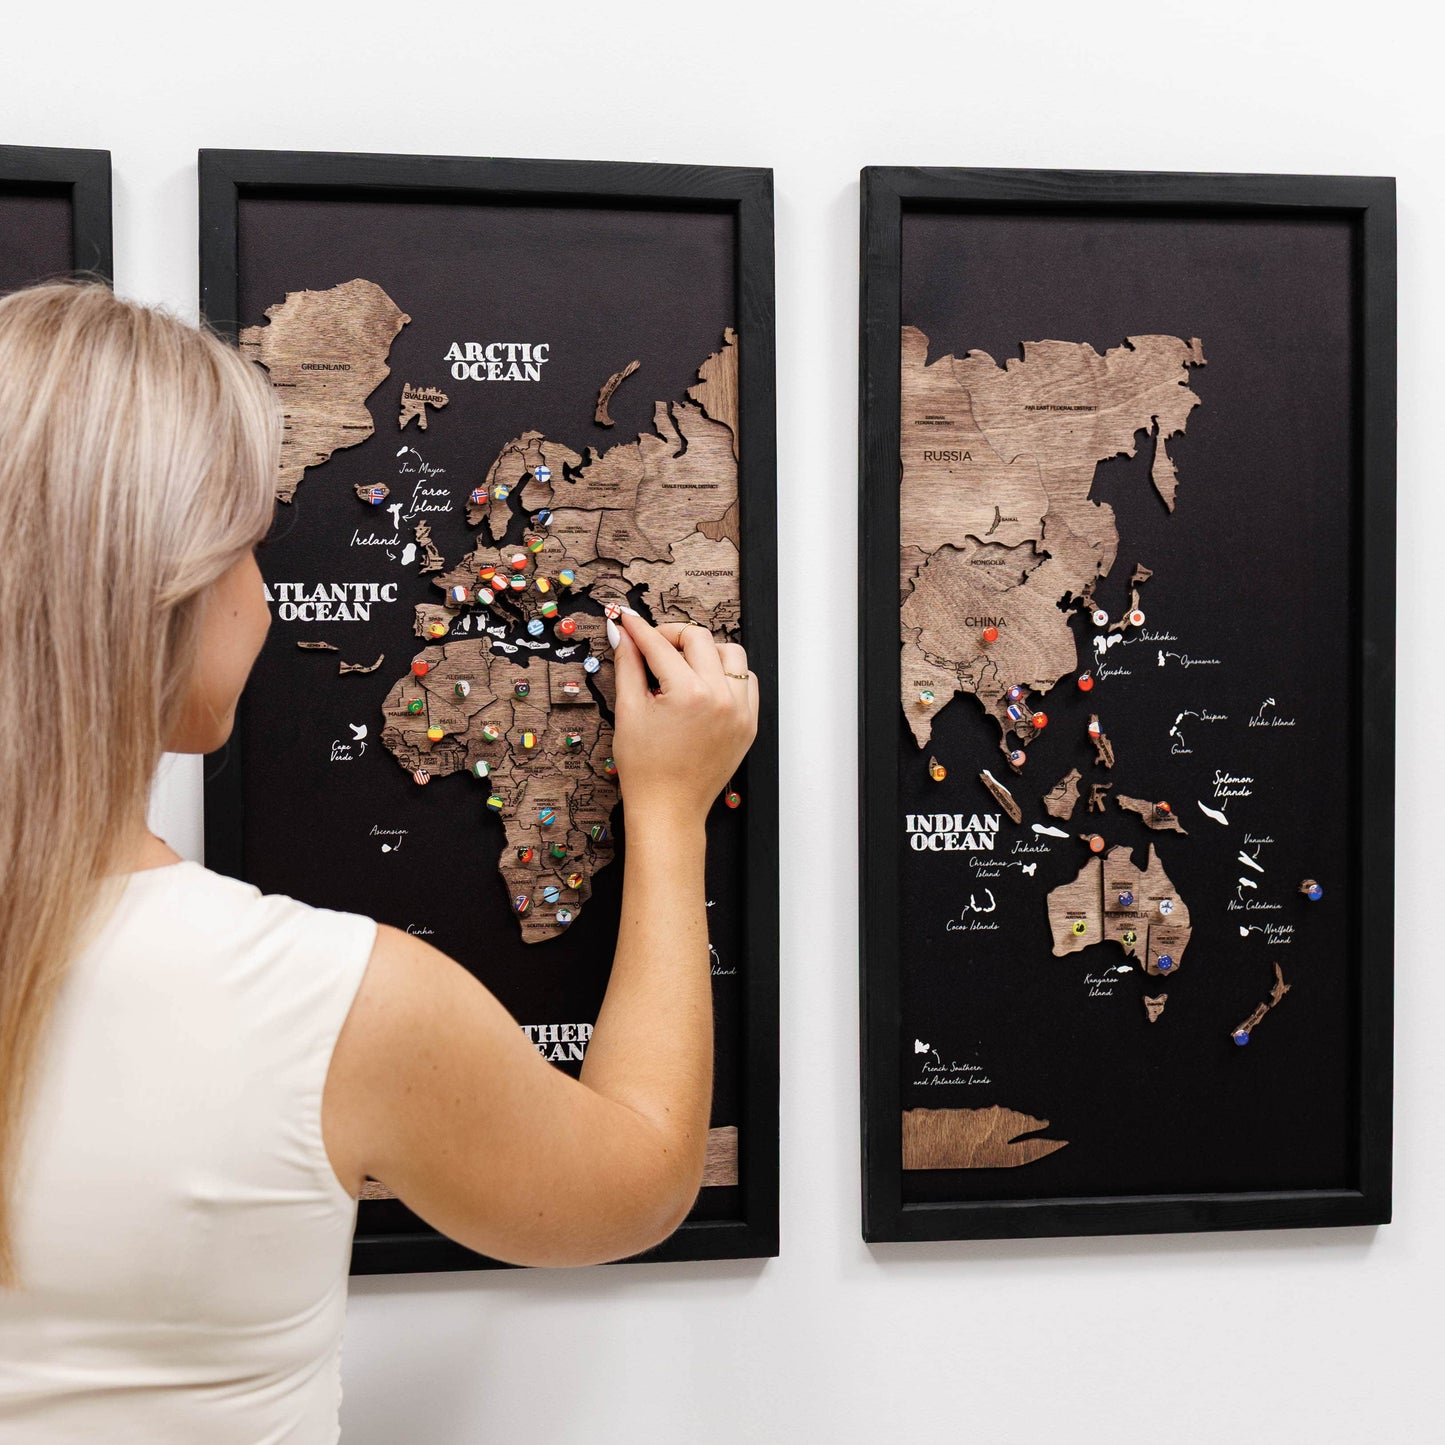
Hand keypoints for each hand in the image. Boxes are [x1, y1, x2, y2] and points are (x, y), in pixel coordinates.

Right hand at [610, 611, 757, 825]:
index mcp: (689, 694)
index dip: (639, 630)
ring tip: (681, 666)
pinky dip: (727, 674)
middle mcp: (722, 698)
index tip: (627, 620)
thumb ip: (628, 665)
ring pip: (731, 654)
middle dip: (672, 635)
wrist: (669, 809)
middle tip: (651, 645)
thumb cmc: (645, 769)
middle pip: (700, 639)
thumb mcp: (629, 711)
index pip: (661, 646)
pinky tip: (704, 684)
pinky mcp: (749, 724)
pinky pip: (746, 681)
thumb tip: (622, 633)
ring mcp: (741, 711)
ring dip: (706, 651)